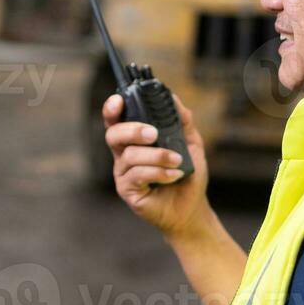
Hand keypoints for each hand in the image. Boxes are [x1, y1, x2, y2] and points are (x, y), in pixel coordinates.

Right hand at [102, 93, 210, 238]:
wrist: (191, 207)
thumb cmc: (187, 175)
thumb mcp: (190, 143)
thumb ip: (181, 120)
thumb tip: (173, 97)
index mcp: (134, 140)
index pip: (116, 120)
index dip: (112, 109)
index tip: (119, 100)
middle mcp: (124, 155)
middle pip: (113, 135)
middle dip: (132, 130)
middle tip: (153, 134)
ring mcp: (123, 174)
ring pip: (130, 155)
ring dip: (157, 155)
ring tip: (177, 161)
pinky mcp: (127, 191)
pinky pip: (137, 175)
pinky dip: (159, 172)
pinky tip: (174, 175)